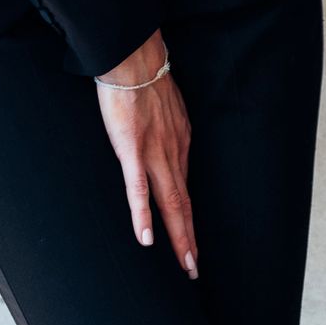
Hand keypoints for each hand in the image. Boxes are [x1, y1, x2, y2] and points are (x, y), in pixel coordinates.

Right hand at [94, 29, 198, 277]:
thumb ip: (164, 123)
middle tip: (194, 268)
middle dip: (189, 238)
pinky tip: (146, 239)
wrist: (133, 56)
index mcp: (179, 140)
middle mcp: (173, 151)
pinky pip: (138, 189)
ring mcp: (153, 152)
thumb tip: (161, 132)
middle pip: (183, 202)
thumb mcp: (163, 103)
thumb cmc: (143, 74)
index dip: (188, 216)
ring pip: (169, 202)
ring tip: (185, 264)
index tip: (191, 240)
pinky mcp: (131, 149)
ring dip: (178, 236)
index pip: (185, 187)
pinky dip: (143, 216)